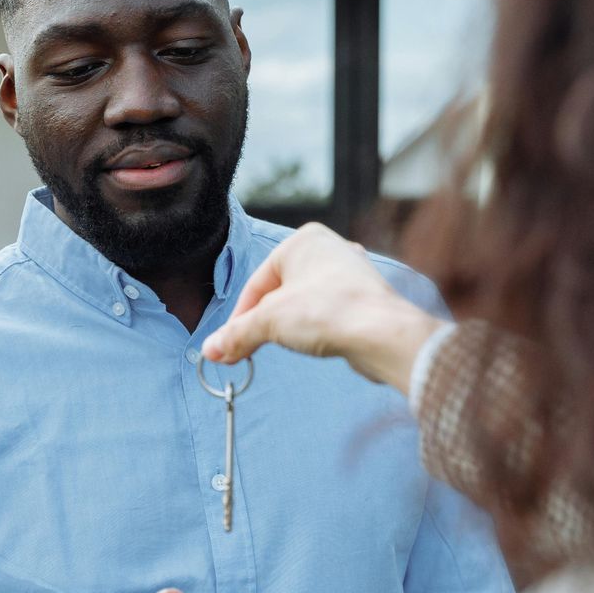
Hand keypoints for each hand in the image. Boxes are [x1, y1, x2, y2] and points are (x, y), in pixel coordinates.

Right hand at [201, 222, 444, 392]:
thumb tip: (211, 350)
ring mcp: (350, 273)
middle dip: (263, 323)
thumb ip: (237, 334)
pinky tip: (314, 343)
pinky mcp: (364, 298)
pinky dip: (315, 328)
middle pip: (280, 292)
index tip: (229, 346)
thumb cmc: (328, 312)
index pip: (258, 283)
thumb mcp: (269, 322)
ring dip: (289, 327)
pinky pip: (328, 312)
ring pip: (304, 302)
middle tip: (247, 351)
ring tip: (284, 347)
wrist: (382, 333)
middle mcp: (329, 249)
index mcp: (303, 240)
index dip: (240, 318)